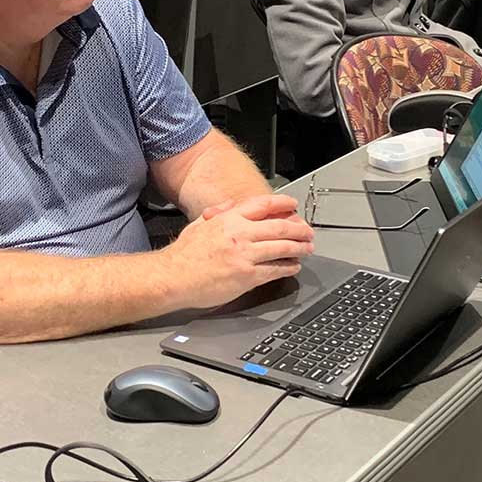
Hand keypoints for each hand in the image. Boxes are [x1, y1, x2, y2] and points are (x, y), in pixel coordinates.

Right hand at [166, 194, 314, 308]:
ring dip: (299, 248)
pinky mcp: (247, 276)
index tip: (293, 205)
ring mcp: (245, 255)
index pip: (263, 205)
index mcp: (229, 219)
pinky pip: (274, 270)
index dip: (283, 203)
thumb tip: (229, 206)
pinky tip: (293, 266)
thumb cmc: (183, 255)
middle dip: (299, 229)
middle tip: (308, 232)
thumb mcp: (199, 225)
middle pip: (279, 227)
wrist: (172, 277)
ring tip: (307, 248)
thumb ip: (217, 214)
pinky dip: (288, 267)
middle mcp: (240, 233)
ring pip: (281, 248)